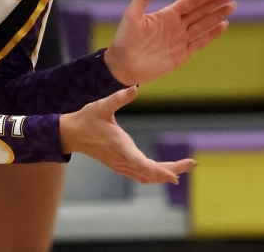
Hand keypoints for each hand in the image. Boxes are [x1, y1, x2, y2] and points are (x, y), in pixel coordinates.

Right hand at [60, 87, 195, 183]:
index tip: (176, 177)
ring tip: (184, 166)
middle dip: (173, 170)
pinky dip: (155, 175)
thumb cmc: (86, 119)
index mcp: (120, 147)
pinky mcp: (119, 165)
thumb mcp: (101, 106)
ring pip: (147, 176)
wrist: (71, 134)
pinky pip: (141, 175)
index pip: (143, 165)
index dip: (161, 172)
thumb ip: (119, 97)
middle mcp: (122, 160)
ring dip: (166, 173)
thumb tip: (135, 87)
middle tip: (193, 163)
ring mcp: (120, 165)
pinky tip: (165, 172)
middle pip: (151, 173)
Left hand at [103, 0, 236, 85]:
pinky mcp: (182, 54)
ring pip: (203, 24)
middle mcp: (176, 25)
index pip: (191, 1)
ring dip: (218, 15)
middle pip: (201, 10)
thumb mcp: (132, 15)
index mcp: (166, 15)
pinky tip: (224, 24)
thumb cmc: (124, 39)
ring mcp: (180, 40)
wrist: (122, 66)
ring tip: (232, 5)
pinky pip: (200, 42)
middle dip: (216, 1)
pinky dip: (212, 34)